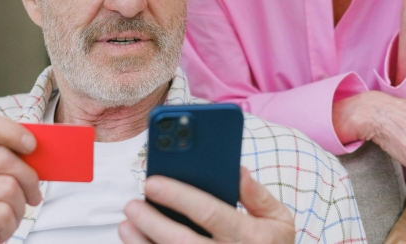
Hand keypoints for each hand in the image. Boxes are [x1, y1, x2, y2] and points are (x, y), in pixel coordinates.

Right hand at [0, 112, 41, 243]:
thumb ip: (4, 156)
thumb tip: (37, 147)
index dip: (8, 129)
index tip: (31, 145)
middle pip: (4, 158)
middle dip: (28, 180)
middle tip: (30, 196)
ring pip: (9, 187)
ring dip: (18, 208)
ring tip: (3, 217)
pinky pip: (3, 212)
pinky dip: (9, 226)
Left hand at [118, 167, 294, 243]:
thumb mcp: (278, 220)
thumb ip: (257, 196)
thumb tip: (238, 170)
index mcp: (251, 236)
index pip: (210, 212)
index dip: (178, 196)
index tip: (152, 182)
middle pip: (183, 241)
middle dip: (152, 221)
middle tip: (132, 204)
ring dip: (143, 243)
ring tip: (127, 224)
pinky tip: (137, 242)